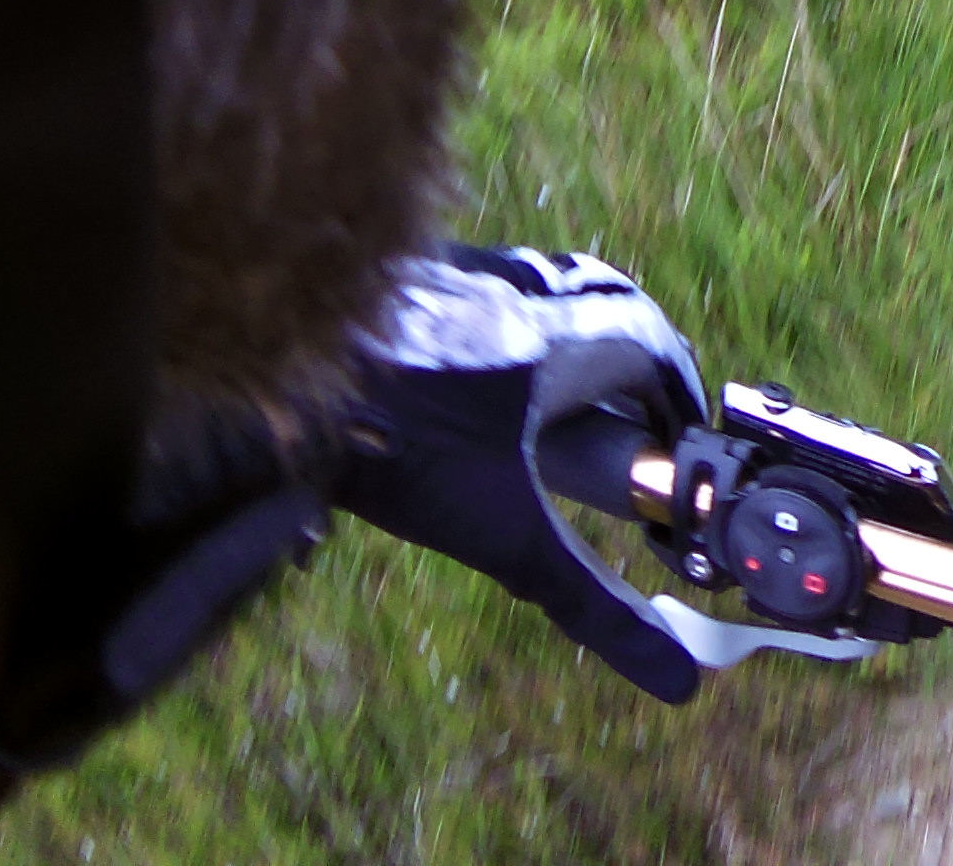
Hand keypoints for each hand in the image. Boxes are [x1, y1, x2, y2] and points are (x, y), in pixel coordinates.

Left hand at [332, 242, 759, 700]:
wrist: (270, 380)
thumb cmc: (396, 450)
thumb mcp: (501, 536)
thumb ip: (588, 602)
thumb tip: (677, 677)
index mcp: (557, 340)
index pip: (650, 344)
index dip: (675, 387)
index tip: (682, 429)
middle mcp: (513, 292)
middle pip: (601, 295)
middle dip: (630, 344)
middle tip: (630, 403)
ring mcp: (448, 275)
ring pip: (532, 281)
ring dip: (559, 322)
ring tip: (549, 386)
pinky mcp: (391, 282)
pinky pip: (466, 285)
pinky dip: (489, 319)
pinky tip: (457, 372)